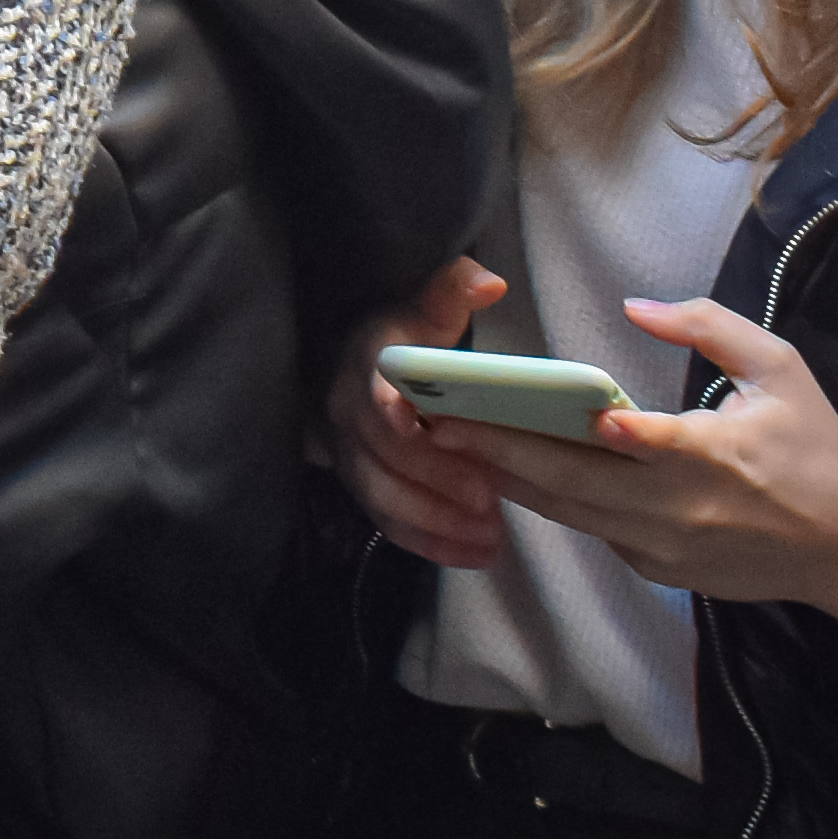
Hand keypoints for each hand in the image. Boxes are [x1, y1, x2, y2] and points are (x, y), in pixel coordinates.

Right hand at [323, 257, 520, 571]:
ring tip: (492, 540)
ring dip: (436, 524)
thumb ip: (450, 289)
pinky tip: (475, 555)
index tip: (433, 440)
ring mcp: (348, 454)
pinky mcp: (361, 484)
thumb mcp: (425, 303)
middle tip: (491, 505)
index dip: (402, 425)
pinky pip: (386, 523)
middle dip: (435, 486)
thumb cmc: (406, 331)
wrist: (355, 356)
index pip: (376, 402)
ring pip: (381, 499)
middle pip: (382, 460)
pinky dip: (429, 543)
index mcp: (365, 366)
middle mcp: (345, 413)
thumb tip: (487, 283)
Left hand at [435, 297, 837, 622]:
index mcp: (717, 454)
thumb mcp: (782, 369)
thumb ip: (711, 327)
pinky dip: (554, 504)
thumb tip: (638, 306)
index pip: (648, 442)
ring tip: (455, 448)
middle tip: (443, 424)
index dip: (601, 431)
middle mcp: (681, 506)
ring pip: (571, 512)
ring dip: (511, 480)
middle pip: (577, 483)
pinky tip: (511, 474)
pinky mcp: (658, 569)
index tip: (542, 408)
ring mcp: (665, 545)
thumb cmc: (816, 450)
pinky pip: (594, 531)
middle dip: (504, 451)